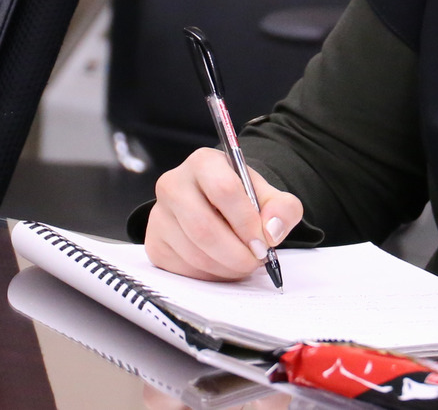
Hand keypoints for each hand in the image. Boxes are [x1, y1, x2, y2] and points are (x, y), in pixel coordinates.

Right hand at [144, 147, 302, 279]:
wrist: (219, 207)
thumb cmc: (242, 200)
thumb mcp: (270, 197)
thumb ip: (283, 209)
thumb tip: (271, 231)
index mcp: (204, 162)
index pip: (224, 190)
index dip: (246, 221)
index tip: (263, 242)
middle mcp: (174, 184)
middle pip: (203, 228)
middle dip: (236, 253)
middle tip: (255, 260)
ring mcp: (159, 214)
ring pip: (194, 253)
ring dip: (226, 267)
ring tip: (242, 262)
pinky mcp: (154, 243)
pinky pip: (183, 269)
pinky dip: (209, 275)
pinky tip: (222, 265)